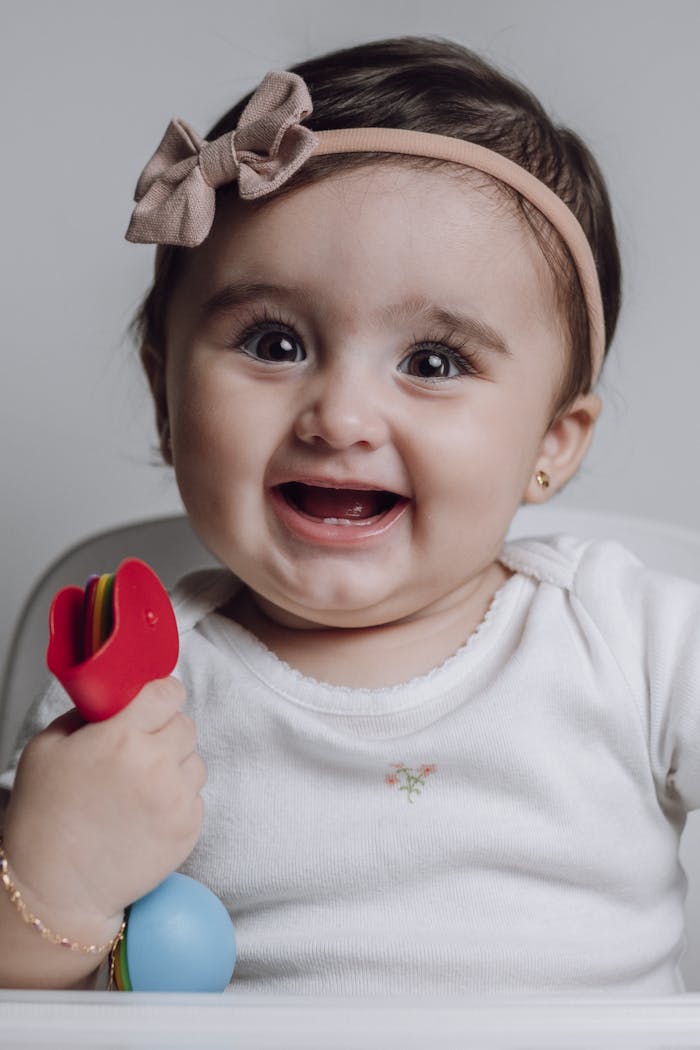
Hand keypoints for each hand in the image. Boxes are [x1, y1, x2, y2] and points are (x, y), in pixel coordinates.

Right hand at [3, 677, 204, 931]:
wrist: (55, 888)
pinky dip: (178, 800)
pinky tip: (146, 814)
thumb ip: (87, 713)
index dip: (161, 696)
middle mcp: (155, 763)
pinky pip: (196, 796)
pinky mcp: (189, 828)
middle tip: (139, 752)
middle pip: (185, 725)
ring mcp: (176, 798)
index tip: (154, 704)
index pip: (168, 692)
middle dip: (165, 733)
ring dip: (174, 767)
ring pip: (194, 761)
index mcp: (120, 736)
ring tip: (140, 789)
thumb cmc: (44, 817)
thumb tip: (117, 698)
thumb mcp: (47, 747)